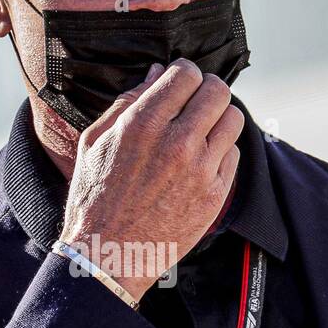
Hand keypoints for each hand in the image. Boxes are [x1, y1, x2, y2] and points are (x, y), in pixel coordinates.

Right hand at [58, 58, 243, 300]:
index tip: (179, 83)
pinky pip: (233, 154)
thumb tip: (157, 72)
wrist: (108, 255)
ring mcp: (200, 170)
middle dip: (206, 90)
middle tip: (195, 101)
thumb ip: (126, 102)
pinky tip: (200, 161)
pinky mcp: (214, 194)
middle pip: (217, 91)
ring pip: (233, 119)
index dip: (184, 73)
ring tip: (202, 129)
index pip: (186, 73)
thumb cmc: (94, 198)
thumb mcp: (95, 142)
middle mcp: (176, 142)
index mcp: (142, 123)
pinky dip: (220, 152)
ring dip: (219, 118)